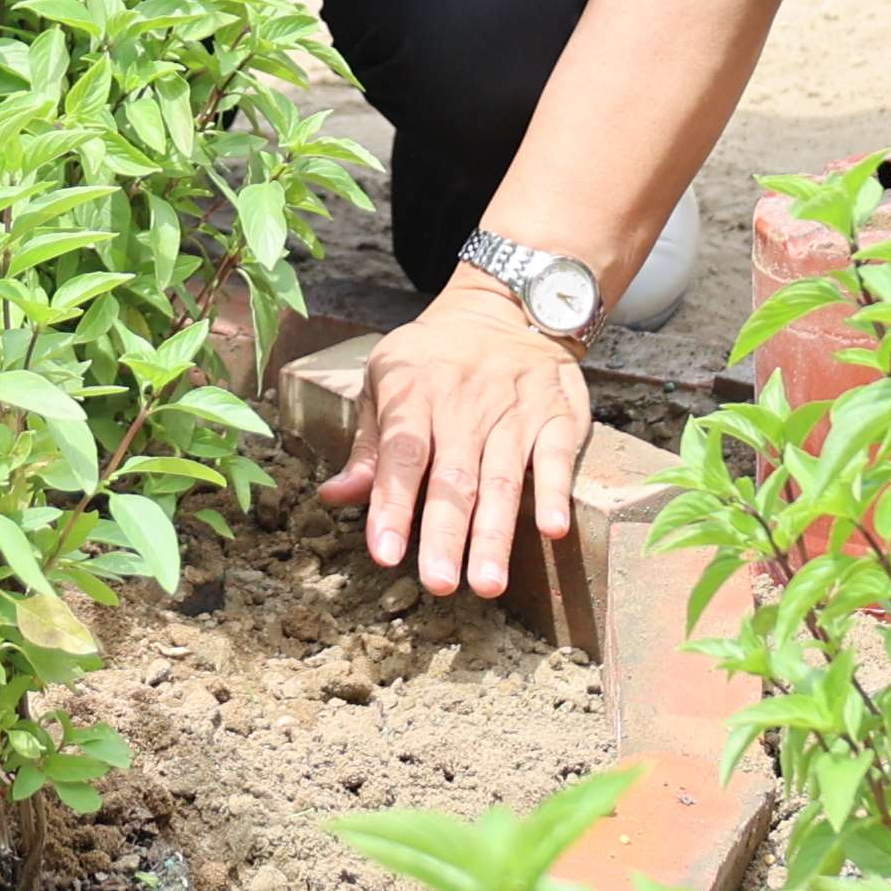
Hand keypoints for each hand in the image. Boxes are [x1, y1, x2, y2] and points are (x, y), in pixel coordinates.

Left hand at [327, 276, 592, 601]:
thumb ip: (368, 444)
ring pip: (503, 478)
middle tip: (439, 585)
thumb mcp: (386, 380)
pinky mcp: (557, 415)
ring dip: (495, 533)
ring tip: (487, 583)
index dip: (392, 503)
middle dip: (445, 534)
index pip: (401, 453)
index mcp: (414, 394)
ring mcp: (514, 411)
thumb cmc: (434, 356)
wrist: (508, 305)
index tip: (385, 553)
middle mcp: (464, 404)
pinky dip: (554, 491)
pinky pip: (556, 456)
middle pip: (453, 477)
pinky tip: (551, 530)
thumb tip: (333, 497)